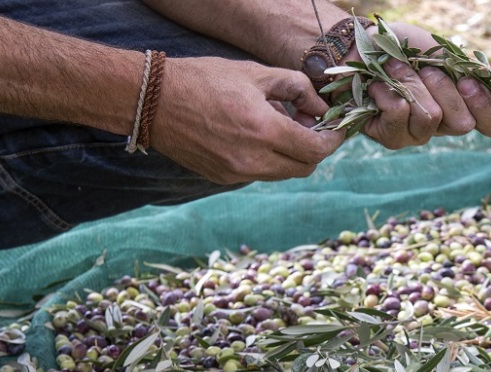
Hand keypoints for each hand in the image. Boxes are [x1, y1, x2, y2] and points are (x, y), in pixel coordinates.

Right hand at [151, 57, 344, 184]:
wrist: (153, 100)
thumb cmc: (204, 80)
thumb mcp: (255, 73)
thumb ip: (296, 89)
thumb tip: (320, 107)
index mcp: (263, 131)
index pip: (316, 149)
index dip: (333, 141)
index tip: (337, 130)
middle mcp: (252, 160)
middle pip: (304, 168)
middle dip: (315, 149)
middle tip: (312, 126)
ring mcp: (236, 173)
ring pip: (281, 173)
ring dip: (291, 155)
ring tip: (282, 127)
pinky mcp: (221, 178)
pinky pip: (258, 174)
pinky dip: (268, 160)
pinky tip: (258, 136)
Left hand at [349, 23, 490, 148]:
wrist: (361, 47)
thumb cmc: (404, 48)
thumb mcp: (443, 51)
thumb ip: (471, 68)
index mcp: (463, 104)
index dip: (485, 107)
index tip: (466, 81)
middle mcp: (444, 125)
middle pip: (462, 123)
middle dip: (442, 88)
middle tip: (425, 69)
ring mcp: (418, 135)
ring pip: (430, 117)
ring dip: (413, 85)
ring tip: (396, 69)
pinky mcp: (392, 138)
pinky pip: (400, 116)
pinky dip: (389, 92)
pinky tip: (379, 86)